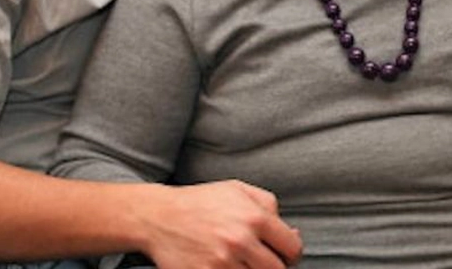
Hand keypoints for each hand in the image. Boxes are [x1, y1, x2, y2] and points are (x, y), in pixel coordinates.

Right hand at [141, 179, 301, 268]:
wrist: (159, 216)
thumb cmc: (199, 203)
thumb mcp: (238, 190)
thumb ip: (269, 206)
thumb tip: (292, 232)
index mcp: (254, 217)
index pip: (292, 248)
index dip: (292, 254)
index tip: (285, 255)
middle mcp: (241, 240)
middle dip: (275, 267)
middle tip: (264, 261)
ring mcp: (223, 261)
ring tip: (243, 262)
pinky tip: (228, 266)